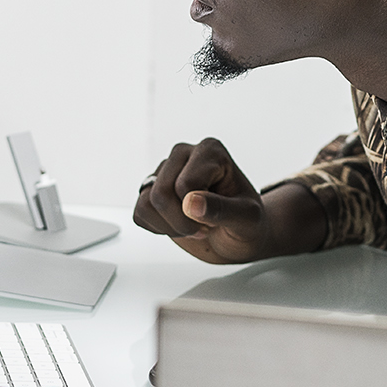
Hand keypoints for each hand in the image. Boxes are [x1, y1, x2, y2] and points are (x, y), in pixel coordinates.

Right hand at [133, 138, 324, 263]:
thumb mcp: (247, 219)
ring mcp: (164, 171)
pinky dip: (158, 228)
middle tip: (204, 228)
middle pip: (161, 194)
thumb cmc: (247, 223)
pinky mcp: (151, 190)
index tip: (220, 218)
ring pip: (147, 203)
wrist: (237, 236)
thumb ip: (223, 209)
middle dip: (182, 223)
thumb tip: (190, 202)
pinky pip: (139, 213)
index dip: (200, 212)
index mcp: (210, 150)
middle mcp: (184, 154)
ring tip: (193, 227)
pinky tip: (178, 226)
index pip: (186, 185)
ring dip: (170, 228)